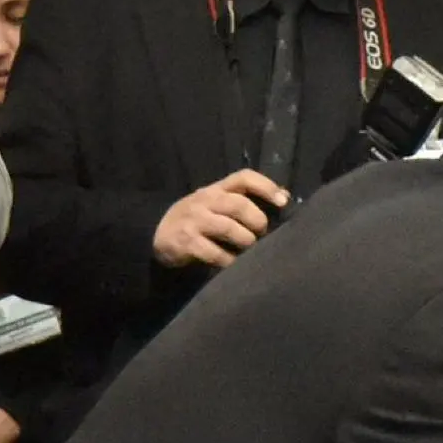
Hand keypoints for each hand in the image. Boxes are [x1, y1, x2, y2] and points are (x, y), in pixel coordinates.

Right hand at [153, 169, 288, 268]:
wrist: (157, 234)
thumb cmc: (198, 220)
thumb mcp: (218, 205)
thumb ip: (245, 199)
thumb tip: (285, 196)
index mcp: (216, 189)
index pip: (244, 178)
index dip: (266, 187)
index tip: (282, 202)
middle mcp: (205, 201)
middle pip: (240, 205)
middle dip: (258, 222)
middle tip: (261, 234)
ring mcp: (194, 220)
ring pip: (230, 229)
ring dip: (246, 242)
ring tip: (249, 250)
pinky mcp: (186, 242)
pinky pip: (216, 253)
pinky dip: (230, 261)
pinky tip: (234, 264)